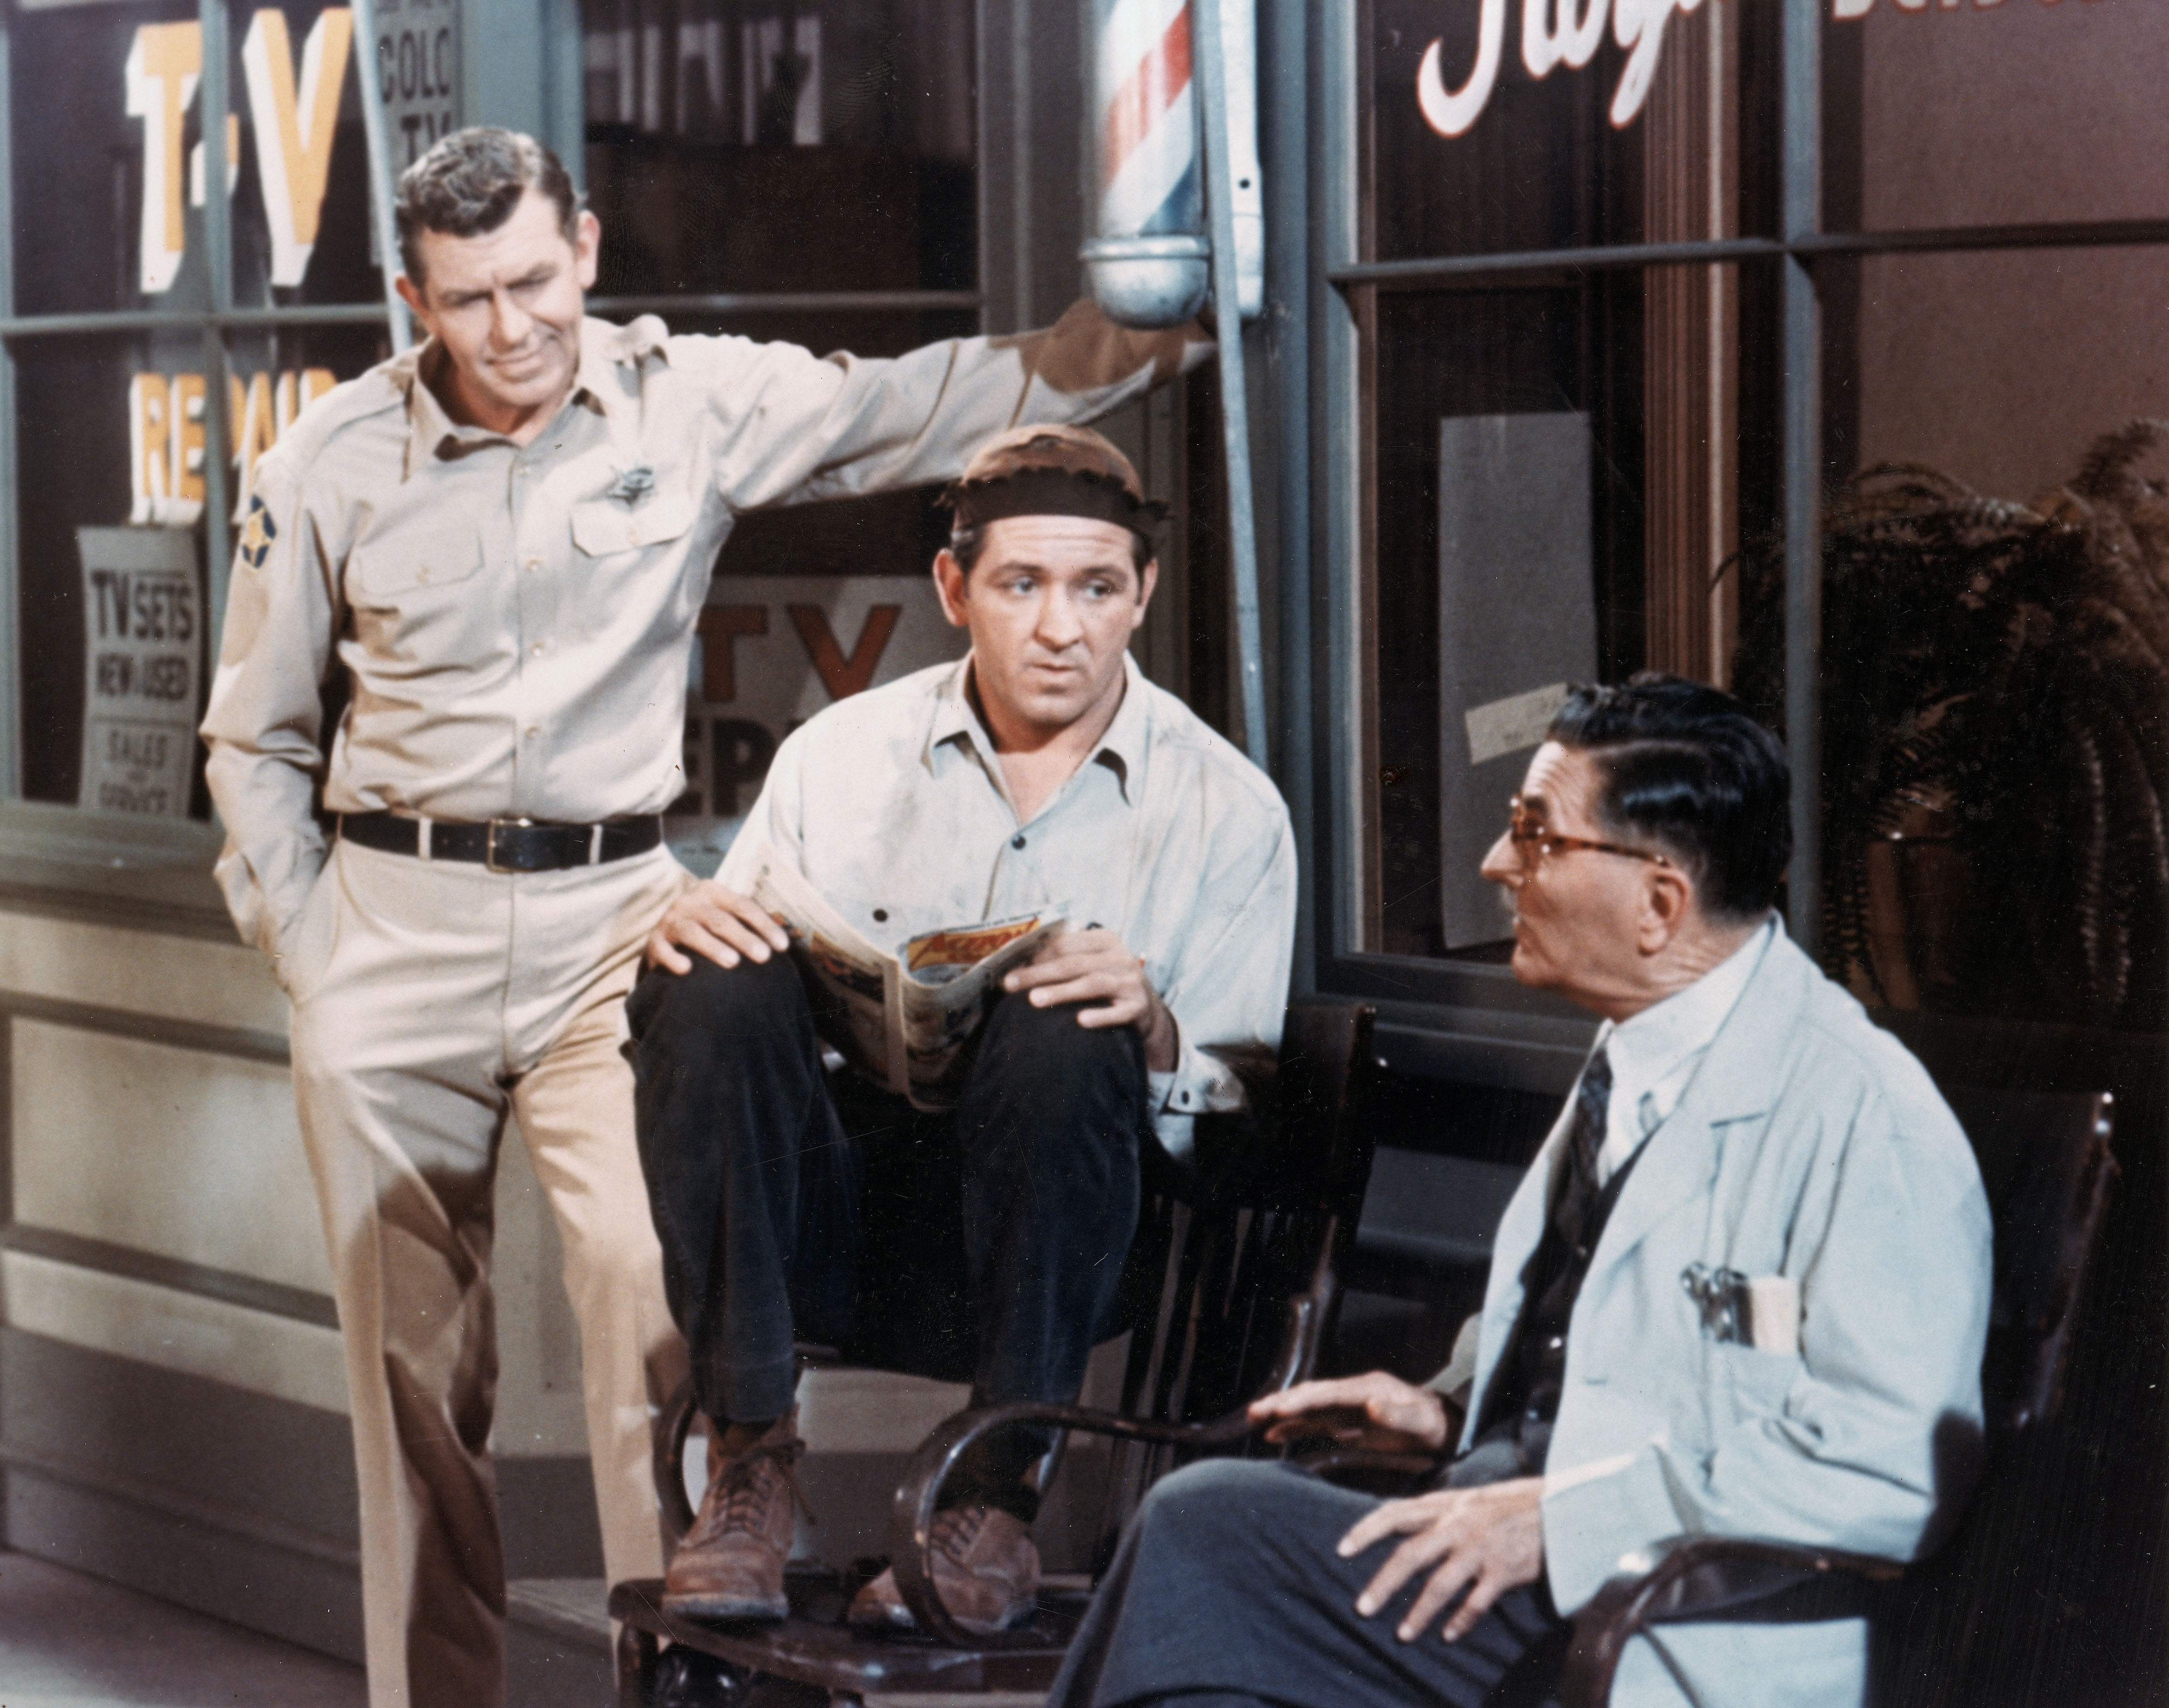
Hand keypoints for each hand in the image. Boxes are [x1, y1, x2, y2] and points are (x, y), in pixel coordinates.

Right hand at [644, 881, 790, 972]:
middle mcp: (689, 902)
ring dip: (713, 947)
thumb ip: (750, 924)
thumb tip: (785, 941)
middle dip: (744, 938)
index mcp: (712, 892)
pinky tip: (687, 970)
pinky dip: (674, 959)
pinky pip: (663, 951)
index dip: (764, 925)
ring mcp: (669, 921)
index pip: (743, 906)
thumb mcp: (726, 917)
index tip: (782, 947)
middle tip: (764, 957)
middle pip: (720, 919)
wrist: (665, 941)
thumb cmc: (707, 930)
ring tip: (733, 962)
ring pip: (692, 931)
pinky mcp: (654, 943)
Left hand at [1002, 927, 1176, 1070]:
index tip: (1010, 970)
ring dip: (1062, 991)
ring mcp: (1131, 982)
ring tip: (1035, 999)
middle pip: (1073, 963)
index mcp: (1105, 940)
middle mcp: (1120, 957)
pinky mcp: (1138, 1007)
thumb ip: (1065, 959)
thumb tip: (1021, 966)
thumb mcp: (1091, 963)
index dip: (1036, 956)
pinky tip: (1080, 1021)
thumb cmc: (1107, 982)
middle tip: (1010, 984)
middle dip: (1039, 973)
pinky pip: (1117, 1013)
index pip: (1065, 945)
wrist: (1146, 1008)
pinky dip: (1100, 1016)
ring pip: (1092, 983)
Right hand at [1247, 1372, 1451, 1453]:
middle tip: (1255, 1410)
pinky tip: (1275, 1436)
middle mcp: (1354, 1393)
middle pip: (1313, 1394)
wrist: (1444, 1428)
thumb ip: (1397, 1415)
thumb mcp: (1422, 1421)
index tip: (1280, 1408)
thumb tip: (1370, 1406)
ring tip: (1255, 1417)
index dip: (1304, 1400)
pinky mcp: (1348, 1423)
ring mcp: (1349, 1408)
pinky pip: (1316, 1423)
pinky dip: (1295, 1427)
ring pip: (1310, 1407)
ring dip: (1283, 1412)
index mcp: (1369, 1388)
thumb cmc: (1434, 1425)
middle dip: (1284, 1401)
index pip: (1329, 1392)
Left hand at [1338, 1477, 1545, 1643]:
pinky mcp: (1504, 1570)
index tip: (1341, 1550)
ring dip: (1419, 1613)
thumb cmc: (1503, 1507)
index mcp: (1443, 1505)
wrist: (1556, 1508)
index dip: (1366, 1530)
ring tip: (1402, 1635)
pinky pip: (1477, 1602)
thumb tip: (1397, 1525)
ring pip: (1440, 1584)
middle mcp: (1457, 1524)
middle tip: (1362, 1608)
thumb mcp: (1464, 1501)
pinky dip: (1461, 1621)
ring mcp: (1480, 1548)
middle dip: (1383, 1583)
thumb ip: (1433, 1513)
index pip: (1394, 1513)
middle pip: (1410, 1554)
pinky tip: (1448, 1636)